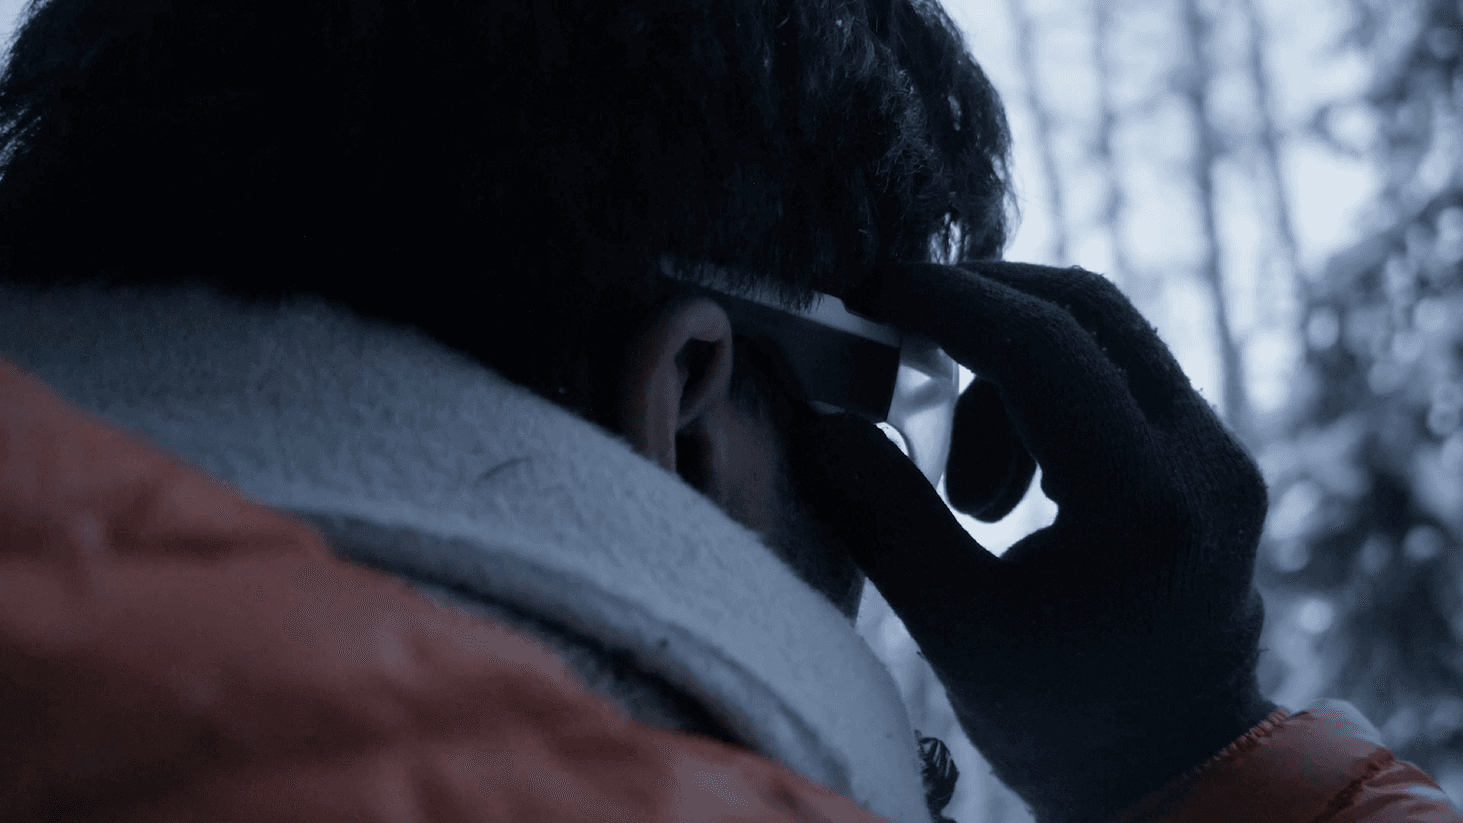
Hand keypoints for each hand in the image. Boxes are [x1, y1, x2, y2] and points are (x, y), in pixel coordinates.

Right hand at [788, 262, 1275, 822]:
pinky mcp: (1211, 457)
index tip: (871, 292)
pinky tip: (1013, 489)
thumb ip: (882, 513)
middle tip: (895, 333)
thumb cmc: (1061, 717)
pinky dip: (1044, 394)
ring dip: (1007, 371)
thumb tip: (818, 421)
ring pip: (1102, 336)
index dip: (947, 301)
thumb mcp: (953, 625)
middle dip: (979, 304)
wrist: (1175, 767)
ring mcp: (1221, 454)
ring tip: (970, 494)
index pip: (1045, 346)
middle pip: (1088, 309)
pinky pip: (1118, 375)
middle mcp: (1205, 460)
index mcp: (1146, 505)